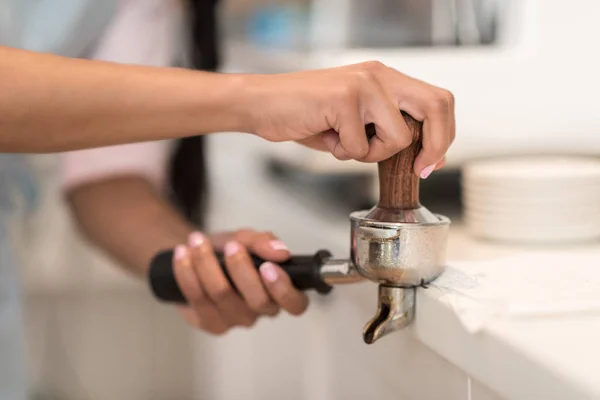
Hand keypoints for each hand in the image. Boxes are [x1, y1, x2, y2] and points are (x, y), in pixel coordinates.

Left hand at [172, 229, 307, 334]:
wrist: (198, 254)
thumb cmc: (230, 250)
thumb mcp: (247, 238)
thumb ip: (264, 242)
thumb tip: (281, 251)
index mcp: (279, 292)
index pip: (296, 304)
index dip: (284, 289)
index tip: (268, 267)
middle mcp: (260, 311)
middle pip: (257, 300)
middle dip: (242, 269)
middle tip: (232, 246)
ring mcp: (234, 320)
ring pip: (222, 295)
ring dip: (207, 263)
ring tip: (197, 241)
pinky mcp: (209, 322)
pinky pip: (197, 297)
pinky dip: (188, 272)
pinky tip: (182, 254)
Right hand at [242, 61, 454, 175]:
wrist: (263, 104)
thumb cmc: (307, 114)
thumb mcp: (356, 120)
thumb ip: (388, 130)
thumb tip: (424, 157)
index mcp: (385, 77)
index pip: (437, 100)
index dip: (443, 135)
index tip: (431, 162)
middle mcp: (379, 75)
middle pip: (436, 105)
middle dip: (435, 145)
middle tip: (419, 169)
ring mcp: (363, 85)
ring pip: (398, 137)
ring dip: (371, 154)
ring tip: (343, 143)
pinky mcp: (343, 99)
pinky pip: (360, 147)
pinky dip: (342, 153)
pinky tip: (325, 137)